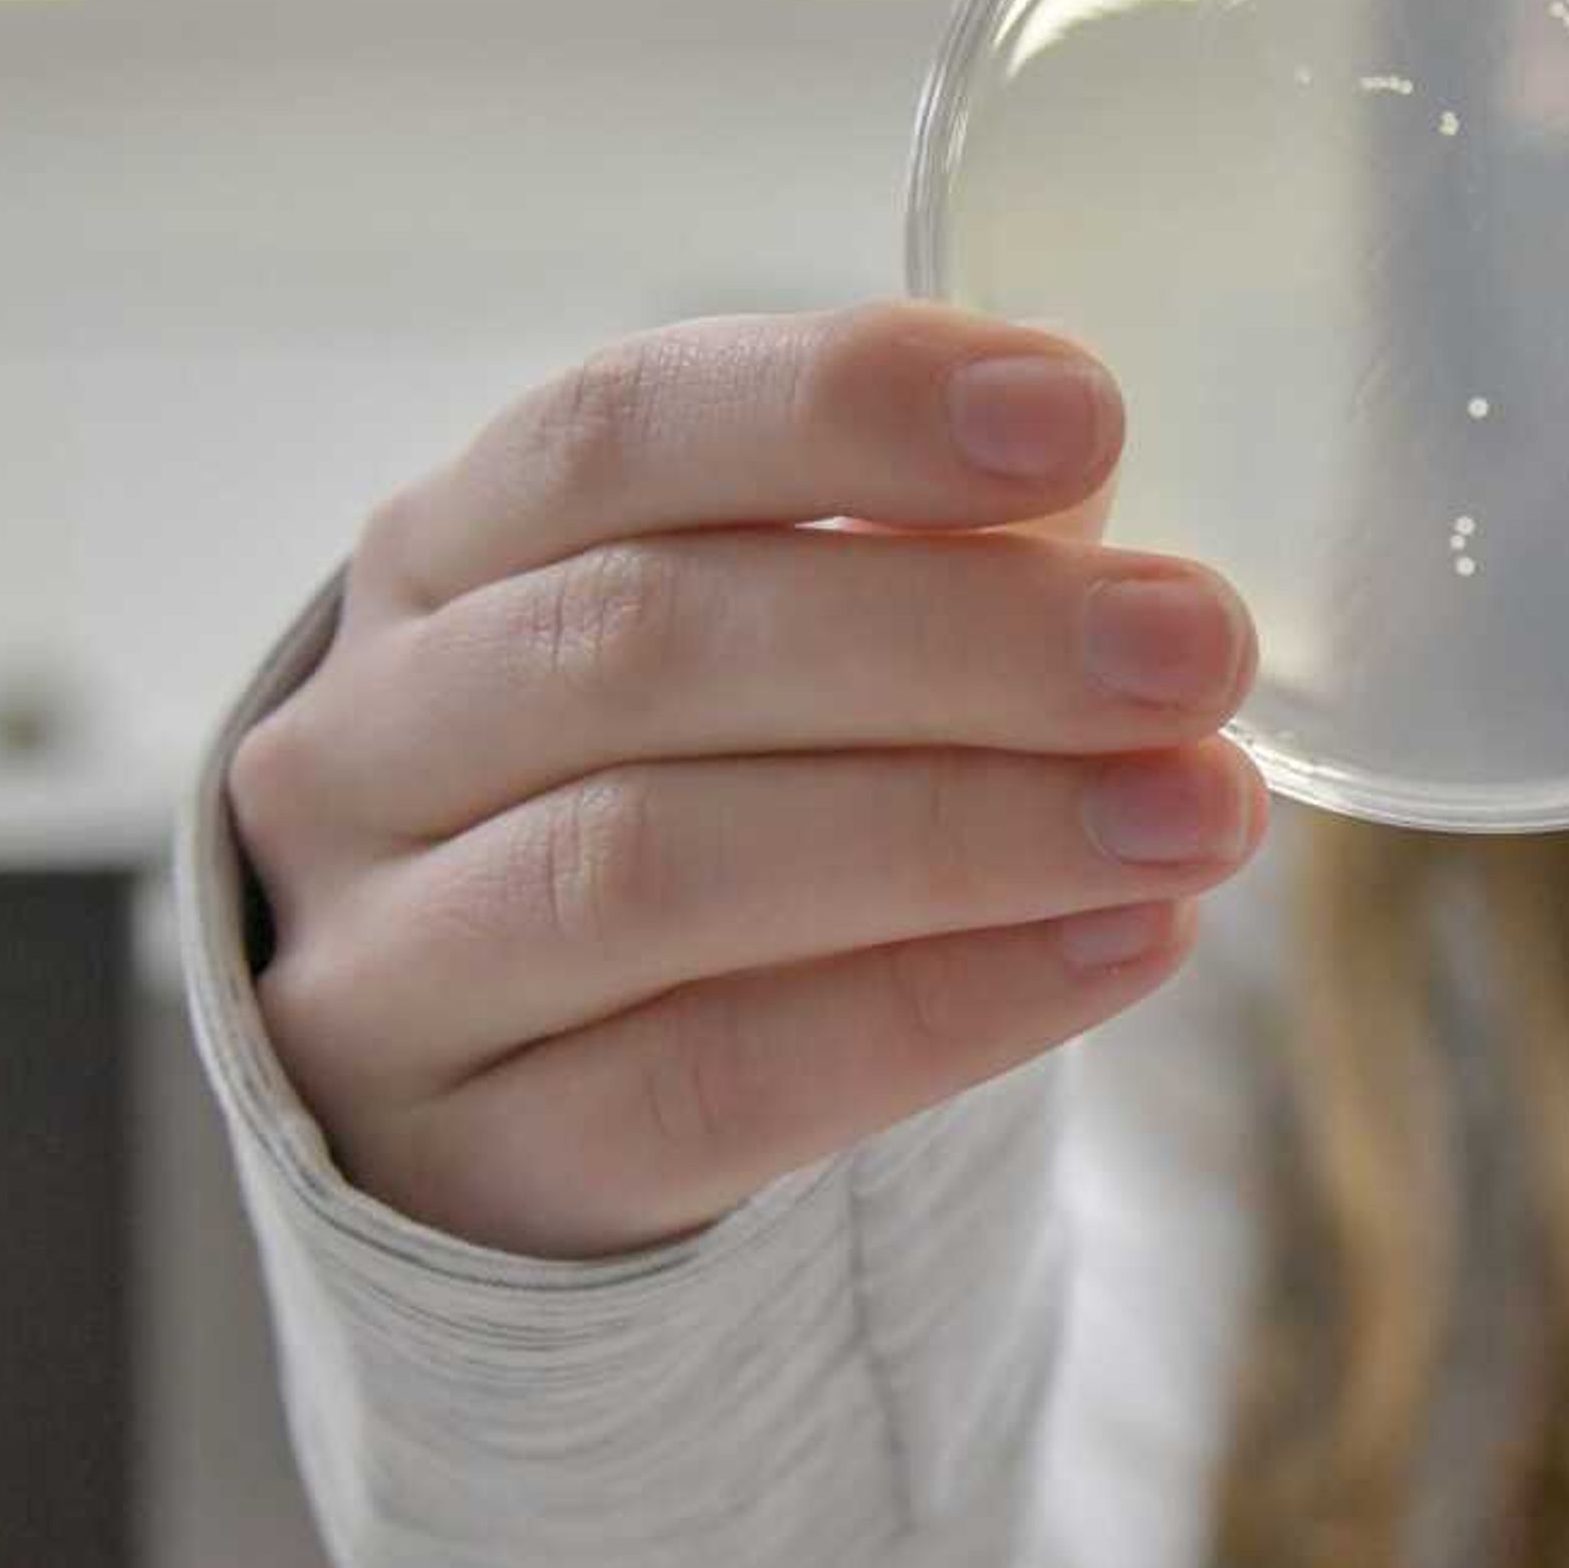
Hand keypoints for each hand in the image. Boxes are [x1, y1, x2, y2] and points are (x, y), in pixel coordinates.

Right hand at [223, 305, 1263, 1257]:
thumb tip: (1105, 498)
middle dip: (957, 639)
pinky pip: (707, 1082)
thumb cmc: (695, 796)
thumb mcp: (765, 640)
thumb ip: (913, 551)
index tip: (1081, 413)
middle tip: (1199, 648)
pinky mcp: (465, 1162)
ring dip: (963, 829)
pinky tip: (1123, 948)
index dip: (843, 405)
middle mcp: (369, 742)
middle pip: (644, 646)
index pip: (615, 431)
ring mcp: (385, 963)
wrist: (527, 1097)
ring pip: (651, 867)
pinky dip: (938, 1009)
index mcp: (445, 553)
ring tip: (1196, 816)